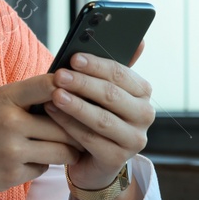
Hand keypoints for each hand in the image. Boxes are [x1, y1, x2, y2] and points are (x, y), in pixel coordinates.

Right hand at [0, 72, 81, 199]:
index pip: (51, 84)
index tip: (80, 95)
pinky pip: (43, 169)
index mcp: (4, 97)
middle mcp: (10, 121)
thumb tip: (64, 95)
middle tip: (83, 131)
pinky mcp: (11, 175)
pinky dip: (40, 166)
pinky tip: (26, 163)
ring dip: (65, 152)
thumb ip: (22, 101)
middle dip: (75, 130)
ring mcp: (11, 149)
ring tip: (64, 149)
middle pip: (65, 124)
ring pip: (61, 150)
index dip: (72, 89)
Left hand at [42, 41, 152, 191]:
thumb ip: (111, 68)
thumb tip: (139, 40)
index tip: (73, 58)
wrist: (93, 159)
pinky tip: (53, 114)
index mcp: (143, 92)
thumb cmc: (95, 115)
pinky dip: (70, 125)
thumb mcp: (102, 91)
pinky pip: (91, 140)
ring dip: (76, 105)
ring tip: (54, 95)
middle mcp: (145, 115)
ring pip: (102, 119)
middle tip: (59, 75)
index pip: (121, 74)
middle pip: (112, 95)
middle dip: (83, 84)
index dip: (96, 65)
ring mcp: (134, 140)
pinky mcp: (117, 159)